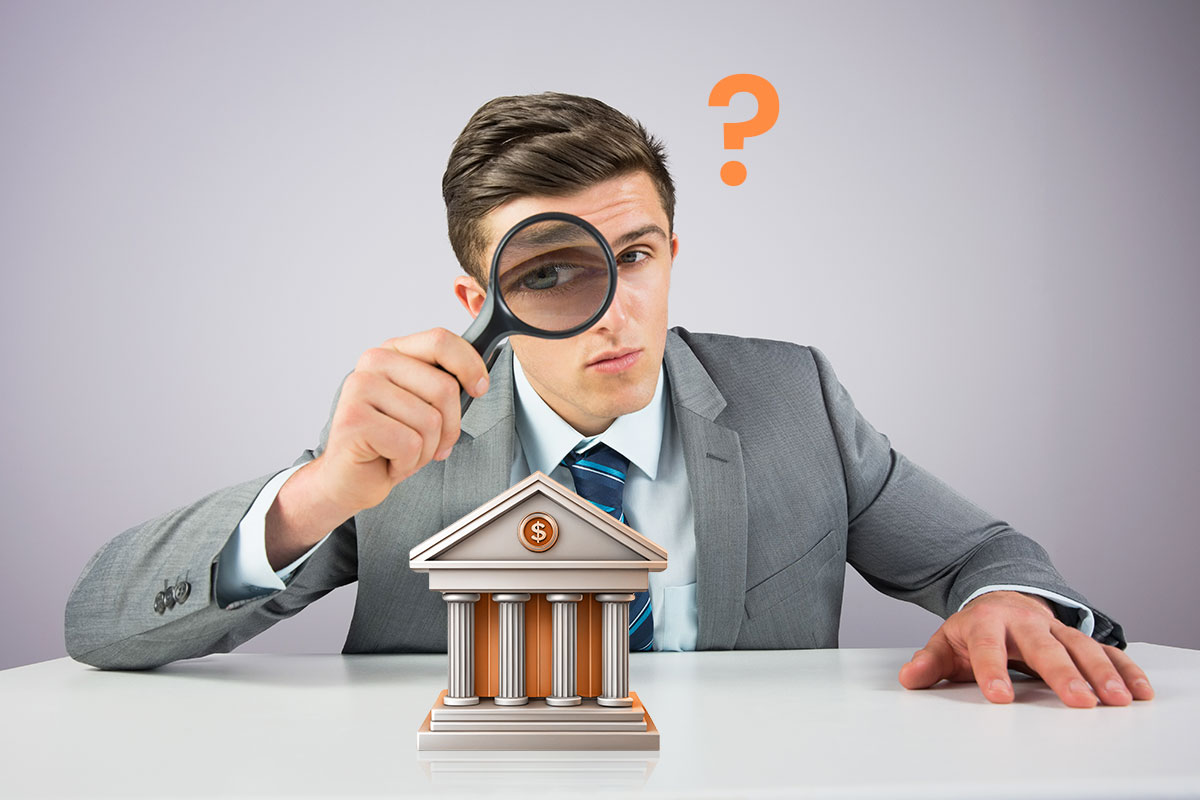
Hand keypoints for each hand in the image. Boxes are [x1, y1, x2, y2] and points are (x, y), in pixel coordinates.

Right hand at [313, 327, 490, 514]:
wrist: (351, 481)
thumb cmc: (389, 444)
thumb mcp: (424, 407)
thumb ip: (443, 386)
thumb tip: (478, 379)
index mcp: (392, 352)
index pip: (441, 341)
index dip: (470, 365)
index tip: (479, 388)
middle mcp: (373, 363)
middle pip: (444, 387)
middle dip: (449, 427)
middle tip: (429, 443)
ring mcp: (359, 388)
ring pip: (430, 421)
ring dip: (426, 450)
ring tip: (403, 453)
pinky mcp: (354, 419)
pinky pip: (410, 443)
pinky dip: (407, 463)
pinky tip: (389, 461)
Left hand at [897, 590, 1154, 706]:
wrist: (1000, 596)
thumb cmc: (974, 629)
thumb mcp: (947, 642)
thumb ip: (930, 662)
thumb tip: (909, 679)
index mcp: (986, 621)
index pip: (988, 647)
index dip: (992, 670)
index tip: (999, 697)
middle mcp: (1025, 622)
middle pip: (1044, 646)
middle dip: (1062, 673)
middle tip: (1078, 702)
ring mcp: (1055, 628)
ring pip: (1081, 647)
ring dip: (1101, 673)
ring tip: (1115, 701)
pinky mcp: (1077, 637)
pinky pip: (1106, 650)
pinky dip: (1125, 669)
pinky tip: (1139, 690)